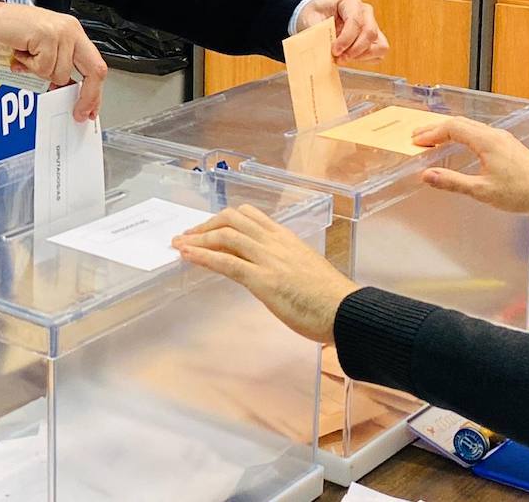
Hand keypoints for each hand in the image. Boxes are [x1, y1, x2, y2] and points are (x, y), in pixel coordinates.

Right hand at [0, 0, 106, 121]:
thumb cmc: (14, 32)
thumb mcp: (43, 49)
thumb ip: (58, 65)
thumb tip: (67, 91)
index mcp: (73, 33)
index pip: (96, 65)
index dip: (95, 91)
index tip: (90, 109)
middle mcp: (71, 31)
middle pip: (94, 70)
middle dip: (87, 96)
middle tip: (77, 112)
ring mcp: (61, 32)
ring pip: (60, 74)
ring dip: (39, 72)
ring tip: (27, 57)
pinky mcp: (47, 35)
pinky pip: (43, 67)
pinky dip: (28, 65)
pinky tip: (21, 53)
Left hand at [173, 204, 357, 343]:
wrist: (348, 312)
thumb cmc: (332, 298)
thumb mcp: (305, 269)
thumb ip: (284, 263)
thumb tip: (266, 268)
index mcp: (286, 239)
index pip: (249, 216)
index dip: (223, 219)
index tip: (208, 227)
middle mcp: (275, 243)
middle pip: (232, 219)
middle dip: (205, 225)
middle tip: (188, 235)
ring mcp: (269, 260)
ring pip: (225, 236)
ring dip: (198, 238)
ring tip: (180, 244)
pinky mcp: (264, 280)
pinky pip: (227, 263)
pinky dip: (203, 256)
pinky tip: (188, 256)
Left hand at [295, 0, 387, 61]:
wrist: (317, 16)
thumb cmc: (315, 15)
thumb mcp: (311, 20)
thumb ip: (317, 33)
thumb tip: (323, 49)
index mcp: (350, 2)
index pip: (355, 20)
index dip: (346, 39)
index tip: (334, 51)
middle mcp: (365, 12)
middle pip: (370, 33)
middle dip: (354, 50)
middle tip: (338, 58)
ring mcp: (373, 25)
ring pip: (380, 45)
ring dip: (361, 56)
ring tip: (343, 58)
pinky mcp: (375, 39)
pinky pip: (379, 53)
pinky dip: (365, 59)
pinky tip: (350, 57)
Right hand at [414, 117, 528, 214]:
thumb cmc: (521, 192)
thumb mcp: (481, 191)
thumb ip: (452, 182)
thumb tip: (427, 176)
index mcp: (487, 141)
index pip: (452, 128)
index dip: (431, 134)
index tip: (417, 141)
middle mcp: (495, 135)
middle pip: (460, 123)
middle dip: (436, 128)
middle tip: (418, 136)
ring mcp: (503, 138)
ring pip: (470, 126)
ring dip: (449, 131)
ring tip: (434, 139)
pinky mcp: (508, 145)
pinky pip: (480, 132)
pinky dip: (463, 135)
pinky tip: (459, 144)